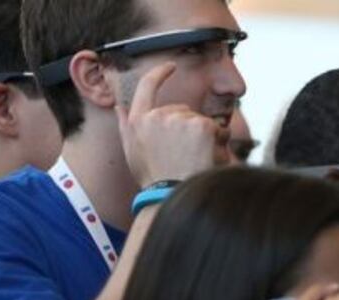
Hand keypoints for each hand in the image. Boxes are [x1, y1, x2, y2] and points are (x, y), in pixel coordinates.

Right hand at [116, 62, 229, 188]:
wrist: (171, 195)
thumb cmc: (154, 179)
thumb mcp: (132, 153)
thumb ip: (126, 126)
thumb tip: (119, 107)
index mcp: (139, 121)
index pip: (147, 87)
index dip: (160, 73)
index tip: (170, 66)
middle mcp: (158, 116)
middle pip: (183, 111)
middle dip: (189, 129)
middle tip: (185, 156)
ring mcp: (180, 119)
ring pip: (201, 121)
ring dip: (205, 138)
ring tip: (195, 161)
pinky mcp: (201, 125)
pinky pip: (219, 130)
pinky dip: (219, 144)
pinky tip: (208, 159)